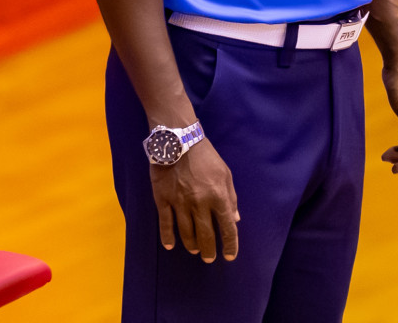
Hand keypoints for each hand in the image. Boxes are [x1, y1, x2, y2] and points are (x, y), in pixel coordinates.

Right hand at [150, 138, 239, 262]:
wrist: (178, 139)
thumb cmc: (206, 156)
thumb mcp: (225, 173)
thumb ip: (231, 198)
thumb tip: (234, 220)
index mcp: (218, 196)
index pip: (227, 228)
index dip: (230, 245)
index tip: (229, 256)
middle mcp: (200, 203)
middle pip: (206, 235)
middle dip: (209, 250)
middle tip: (209, 258)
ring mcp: (180, 202)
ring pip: (186, 232)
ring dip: (192, 245)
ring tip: (194, 250)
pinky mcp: (163, 199)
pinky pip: (165, 223)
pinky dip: (167, 237)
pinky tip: (170, 246)